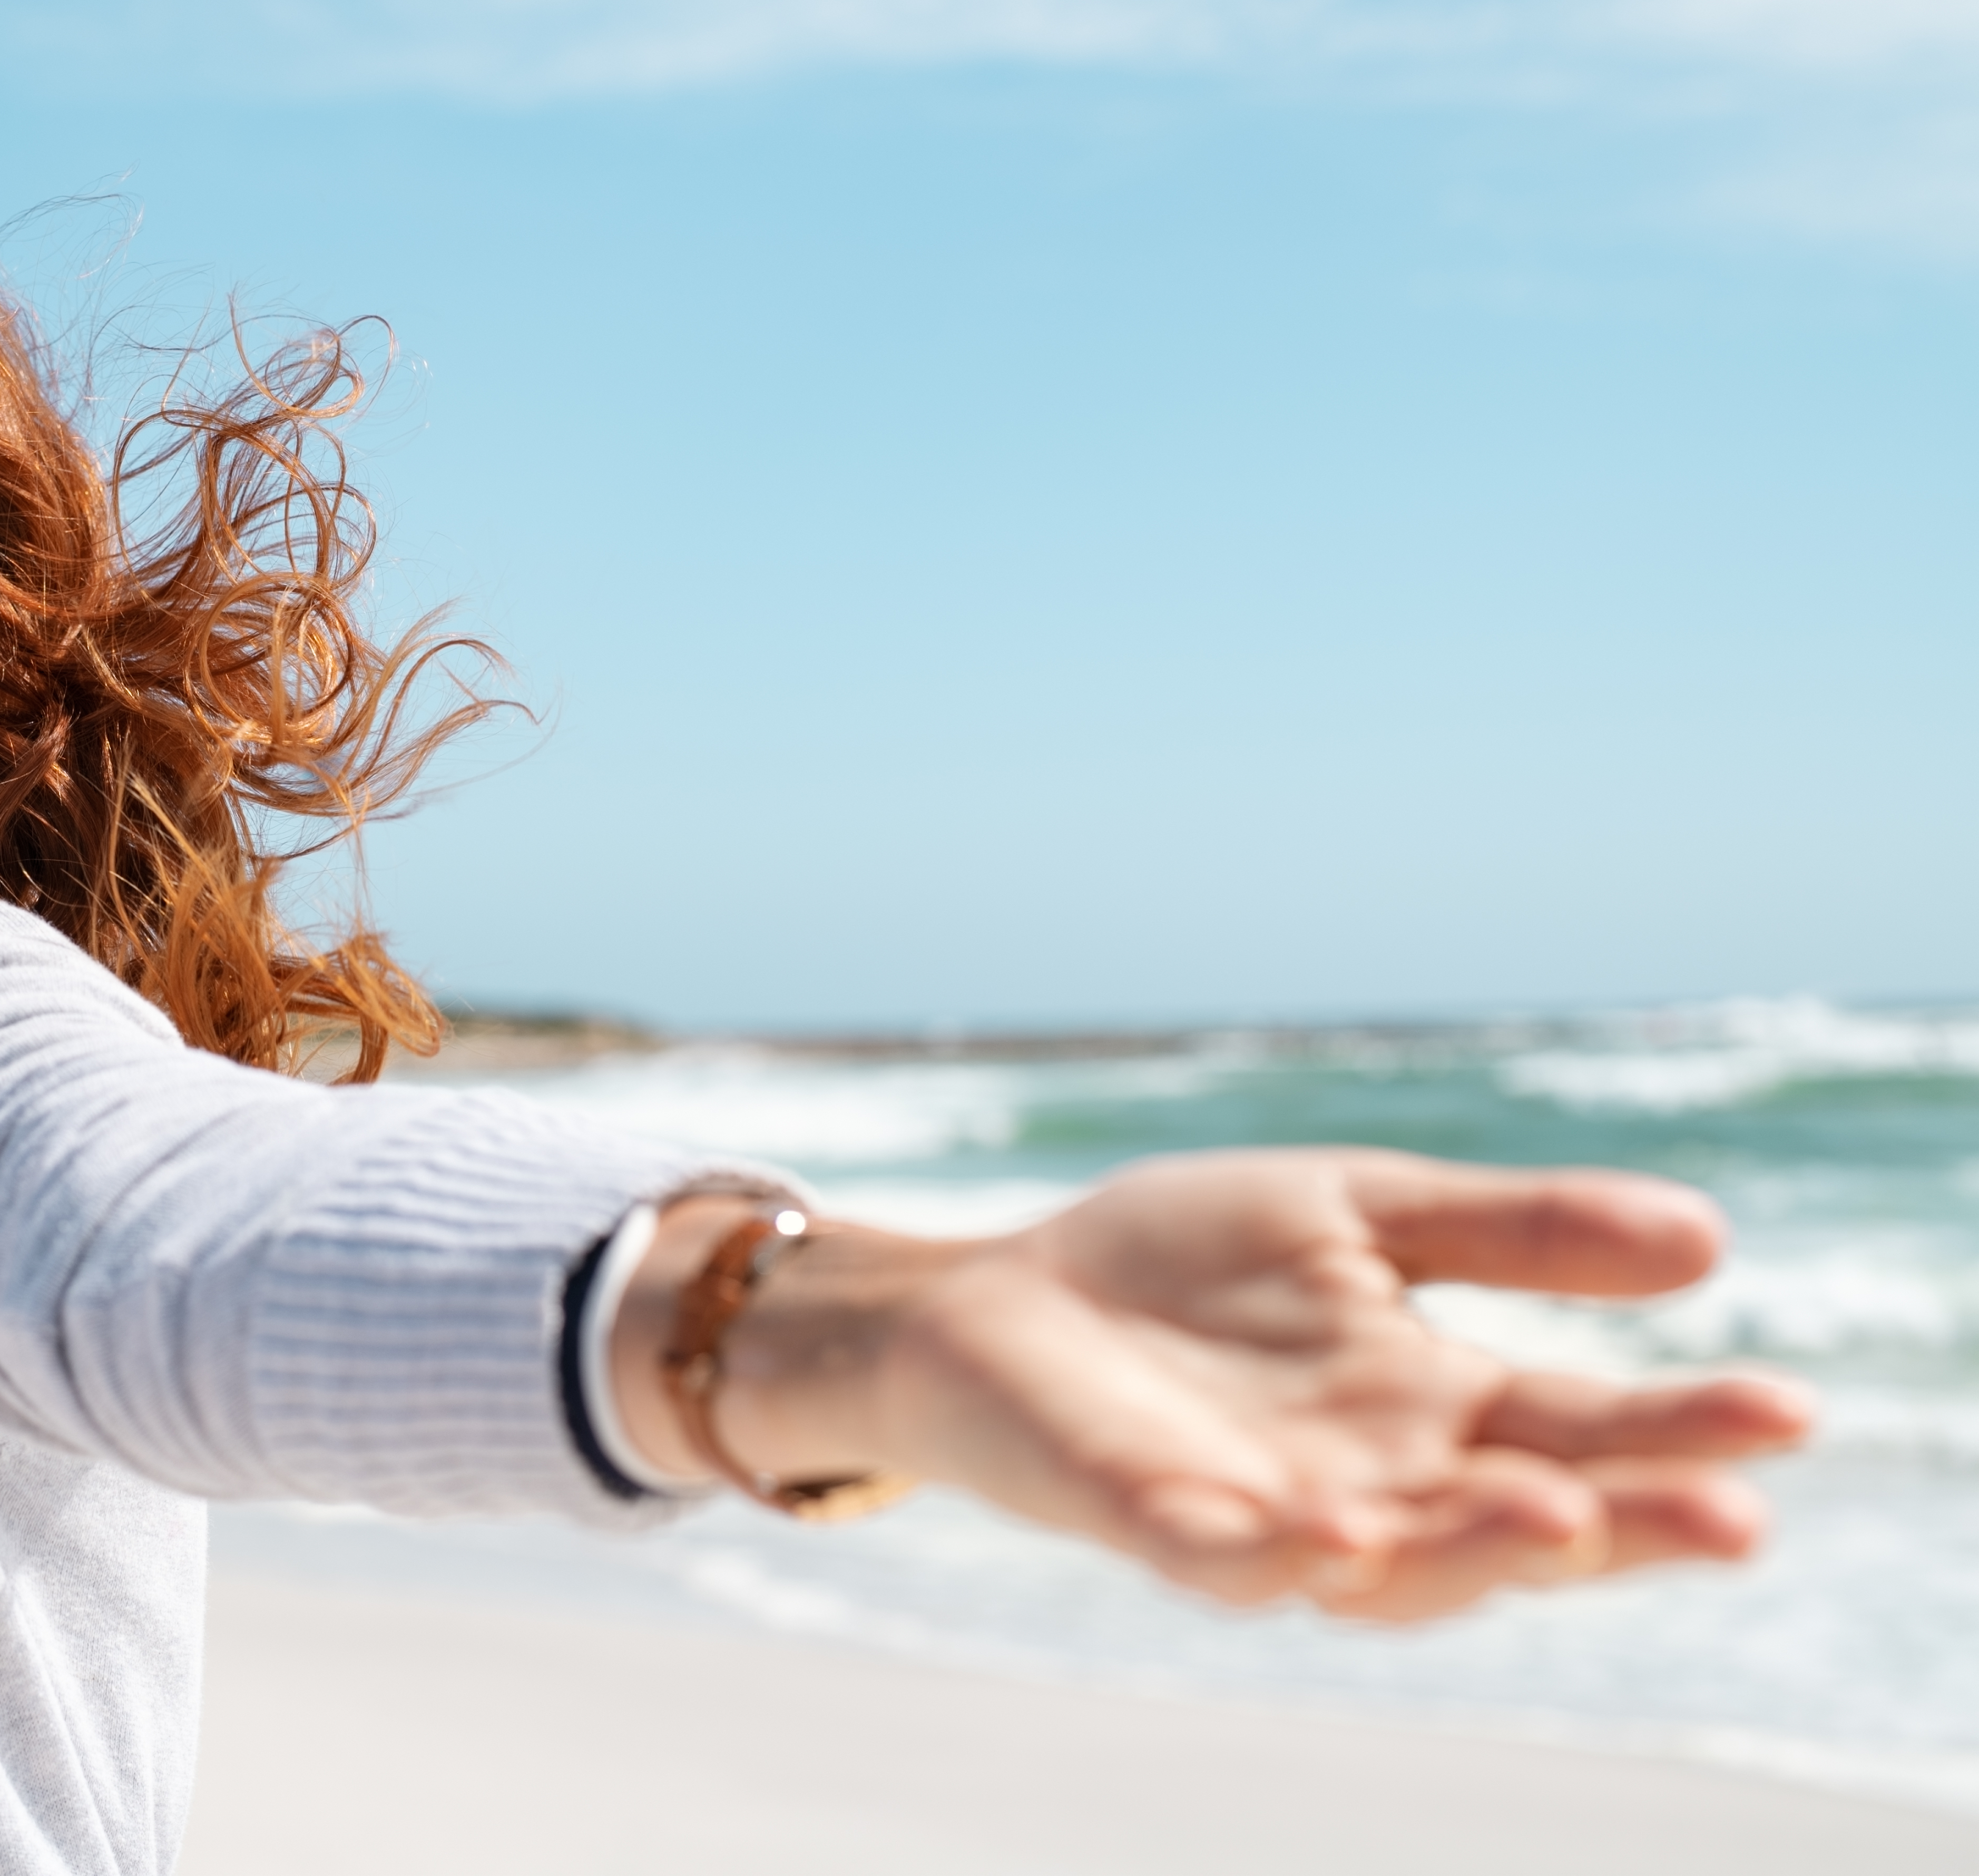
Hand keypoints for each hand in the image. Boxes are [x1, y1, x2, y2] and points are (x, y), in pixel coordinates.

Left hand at [615, 1151, 1811, 1621]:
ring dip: (1472, 1549)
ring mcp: (1266, 1516)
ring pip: (1393, 1568)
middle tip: (1732, 1515)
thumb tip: (1708, 1236)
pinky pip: (1224, 1562)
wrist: (998, 1295)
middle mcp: (1374, 1486)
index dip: (1682, 1434)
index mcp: (1436, 1410)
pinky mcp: (1151, 1522)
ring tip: (1553, 1512)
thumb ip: (1512, 1231)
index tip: (1782, 1407)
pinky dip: (1276, 1554)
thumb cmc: (1179, 1265)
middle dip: (1626, 1529)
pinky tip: (1327, 1530)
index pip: (1585, 1435)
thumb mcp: (1360, 1213)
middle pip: (1523, 1528)